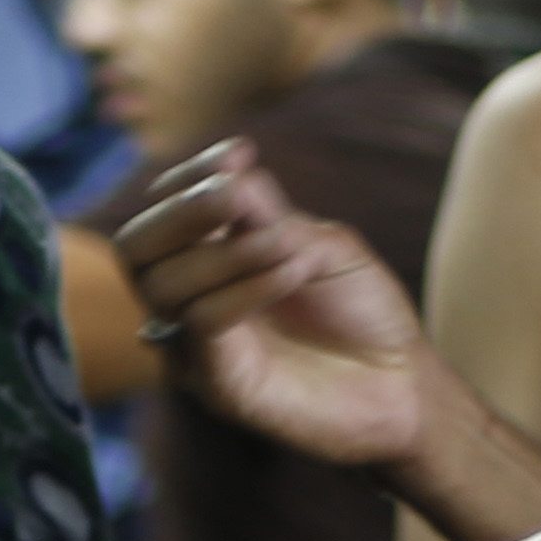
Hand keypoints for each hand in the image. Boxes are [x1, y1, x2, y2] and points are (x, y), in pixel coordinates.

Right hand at [116, 140, 438, 472]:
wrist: (404, 383)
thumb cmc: (365, 312)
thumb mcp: (323, 245)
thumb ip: (271, 211)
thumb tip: (230, 166)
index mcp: (208, 259)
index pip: (161, 210)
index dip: (190, 177)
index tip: (239, 155)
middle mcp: (191, 300)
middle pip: (136, 247)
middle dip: (182, 212)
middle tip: (236, 196)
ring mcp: (197, 346)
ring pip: (163, 285)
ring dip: (225, 251)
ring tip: (288, 245)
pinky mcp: (217, 384)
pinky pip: (202, 325)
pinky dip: (243, 290)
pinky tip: (292, 271)